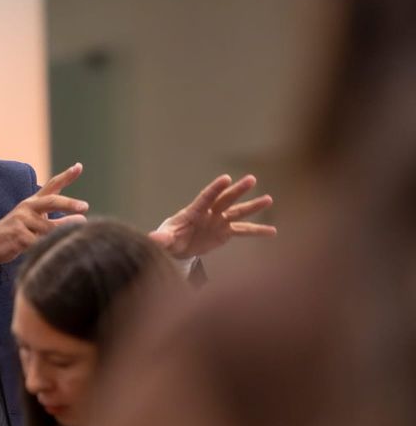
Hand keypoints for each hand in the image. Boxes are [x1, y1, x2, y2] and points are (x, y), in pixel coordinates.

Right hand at [0, 163, 88, 264]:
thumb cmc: (17, 231)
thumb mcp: (32, 219)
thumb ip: (51, 217)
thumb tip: (80, 220)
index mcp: (33, 202)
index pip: (51, 185)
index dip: (66, 176)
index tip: (79, 166)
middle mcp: (27, 207)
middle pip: (51, 201)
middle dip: (69, 204)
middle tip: (85, 207)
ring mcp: (21, 220)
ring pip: (49, 228)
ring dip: (63, 232)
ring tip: (74, 236)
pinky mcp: (17, 235)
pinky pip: (38, 243)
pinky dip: (46, 247)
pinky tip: (50, 250)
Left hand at [148, 174, 275, 259]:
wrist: (177, 247)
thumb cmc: (169, 238)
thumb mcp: (164, 239)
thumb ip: (161, 239)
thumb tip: (152, 239)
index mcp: (194, 211)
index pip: (206, 197)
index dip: (215, 189)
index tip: (226, 178)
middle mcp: (210, 212)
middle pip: (225, 199)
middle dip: (237, 190)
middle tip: (251, 179)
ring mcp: (220, 220)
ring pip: (238, 212)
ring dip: (253, 206)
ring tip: (269, 199)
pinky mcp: (226, 232)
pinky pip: (244, 231)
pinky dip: (258, 231)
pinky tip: (273, 231)